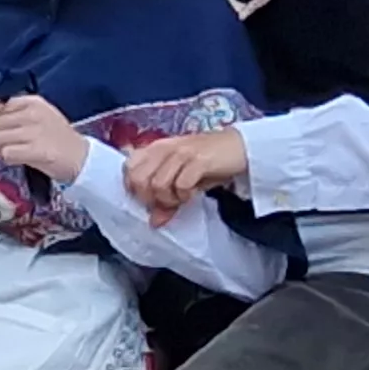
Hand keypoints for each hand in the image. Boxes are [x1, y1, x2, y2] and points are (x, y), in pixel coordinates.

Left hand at [0, 94, 88, 182]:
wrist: (80, 156)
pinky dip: (7, 159)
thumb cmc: (56, 136)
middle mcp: (33, 114)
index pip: (0, 107)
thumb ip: (13, 109)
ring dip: (0, 149)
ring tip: (13, 151)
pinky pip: (6, 153)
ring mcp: (34, 132)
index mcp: (34, 102)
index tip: (8, 129)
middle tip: (7, 143)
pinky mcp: (35, 151)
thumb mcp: (39, 115)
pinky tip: (17, 159)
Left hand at [122, 130, 249, 225]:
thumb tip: (154, 222)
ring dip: (169, 199)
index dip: (135, 188)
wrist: (239, 147)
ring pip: (158, 184)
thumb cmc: (208, 162)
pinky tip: (192, 194)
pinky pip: (180, 185)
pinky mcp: (199, 160)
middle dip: (149, 198)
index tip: (150, 198)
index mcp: (156, 148)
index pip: (128, 168)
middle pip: (138, 179)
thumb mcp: (183, 179)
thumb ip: (166, 198)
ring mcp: (182, 152)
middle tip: (166, 201)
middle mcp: (166, 148)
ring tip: (182, 198)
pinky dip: (184, 196)